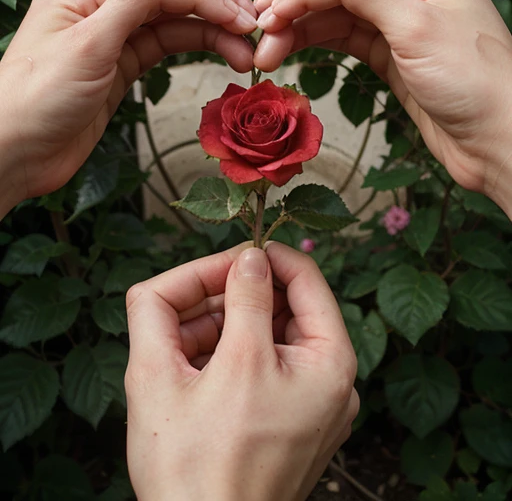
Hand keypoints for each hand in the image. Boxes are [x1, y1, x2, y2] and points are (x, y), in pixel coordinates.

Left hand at [0, 0, 255, 210]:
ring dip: (210, 28)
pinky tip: (220, 54)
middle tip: (252, 27)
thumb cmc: (34, 101)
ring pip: (171, 18)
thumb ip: (129, 4)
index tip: (242, 18)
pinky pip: (164, 45)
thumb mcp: (84, 46)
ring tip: (245, 53)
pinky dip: (195, 46)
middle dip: (213, 2)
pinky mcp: (120, 68)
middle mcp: (100, 9)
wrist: (10, 156)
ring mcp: (112, 39)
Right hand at [125, 242, 357, 500]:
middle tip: (181, 301)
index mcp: (328, 362)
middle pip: (280, 306)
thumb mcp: (220, 364)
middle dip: (227, 295)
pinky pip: (259, 370)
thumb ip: (235, 296)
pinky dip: (225, 357)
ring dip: (218, 325)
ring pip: (264, 337)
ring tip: (172, 341)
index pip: (301, 275)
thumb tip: (249, 258)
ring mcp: (310, 407)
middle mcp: (329, 383)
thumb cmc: (203, 469)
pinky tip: (188, 367)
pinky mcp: (287, 426)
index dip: (257, 257)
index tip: (217, 258)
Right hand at [253, 0, 511, 212]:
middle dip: (297, 0)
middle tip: (260, 28)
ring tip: (267, 51)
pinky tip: (293, 50)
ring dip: (302, 26)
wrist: (504, 144)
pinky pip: (349, 39)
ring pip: (341, 12)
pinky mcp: (396, 60)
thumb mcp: (419, 29)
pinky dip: (319, 42)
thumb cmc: (475, 84)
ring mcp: (404, 28)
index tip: (269, 9)